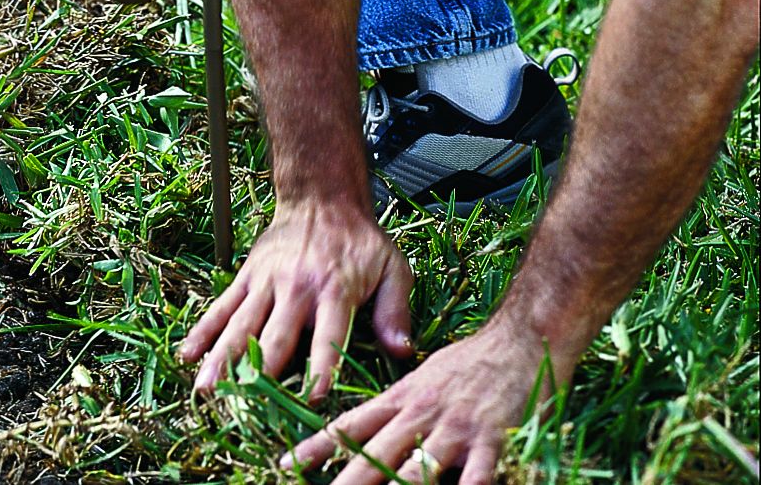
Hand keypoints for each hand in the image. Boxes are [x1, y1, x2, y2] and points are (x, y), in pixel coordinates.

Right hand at [178, 200, 413, 400]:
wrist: (321, 198)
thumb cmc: (361, 241)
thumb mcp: (393, 268)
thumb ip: (395, 311)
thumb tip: (403, 351)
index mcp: (335, 288)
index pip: (327, 334)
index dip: (321, 366)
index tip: (313, 398)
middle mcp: (296, 287)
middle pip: (275, 336)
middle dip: (260, 374)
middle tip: (246, 409)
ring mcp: (266, 282)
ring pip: (241, 325)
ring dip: (222, 358)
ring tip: (206, 389)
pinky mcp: (247, 276)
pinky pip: (223, 306)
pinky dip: (204, 330)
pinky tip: (188, 355)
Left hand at [284, 323, 574, 483]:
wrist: (522, 338)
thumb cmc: (471, 362)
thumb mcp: (423, 376)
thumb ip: (397, 402)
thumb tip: (368, 423)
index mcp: (402, 398)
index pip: (352, 425)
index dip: (319, 447)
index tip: (288, 465)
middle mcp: (421, 414)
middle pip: (376, 454)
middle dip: (346, 481)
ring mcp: (455, 428)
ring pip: (418, 468)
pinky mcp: (492, 440)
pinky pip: (475, 476)